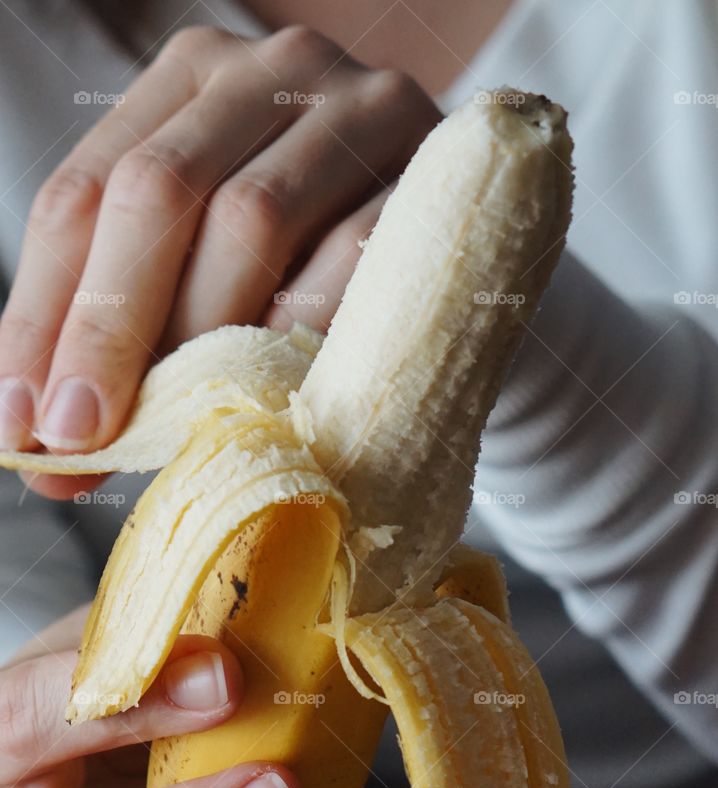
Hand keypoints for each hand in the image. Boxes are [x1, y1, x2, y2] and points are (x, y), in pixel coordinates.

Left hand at [0, 24, 439, 495]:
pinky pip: (353, 259)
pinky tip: (273, 397)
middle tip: (80, 434)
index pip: (84, 192)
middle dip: (106, 326)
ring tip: (172, 428)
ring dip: (199, 341)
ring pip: (250, 218)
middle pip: (158, 190)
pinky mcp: (435, 171)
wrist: (468, 264)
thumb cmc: (323, 282)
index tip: (21, 424)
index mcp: (188, 83)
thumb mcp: (215, 282)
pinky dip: (302, 336)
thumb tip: (38, 446)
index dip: (43, 315)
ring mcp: (360, 110)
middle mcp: (270, 71)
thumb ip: (134, 333)